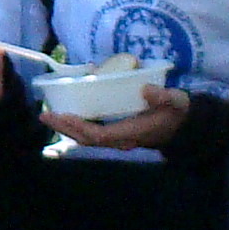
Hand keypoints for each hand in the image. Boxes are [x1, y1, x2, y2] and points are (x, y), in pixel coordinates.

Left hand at [44, 83, 190, 148]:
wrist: (184, 126)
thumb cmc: (177, 112)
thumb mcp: (176, 101)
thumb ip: (163, 96)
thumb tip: (145, 89)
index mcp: (131, 133)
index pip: (99, 135)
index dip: (80, 127)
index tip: (64, 115)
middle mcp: (120, 140)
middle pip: (86, 139)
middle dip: (65, 128)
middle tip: (45, 115)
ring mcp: (117, 139)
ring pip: (86, 138)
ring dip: (67, 128)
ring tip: (49, 115)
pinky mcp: (116, 133)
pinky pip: (92, 133)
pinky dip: (77, 125)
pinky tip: (66, 115)